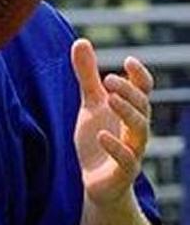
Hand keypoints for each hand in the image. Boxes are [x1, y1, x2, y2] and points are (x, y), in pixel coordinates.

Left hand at [71, 38, 153, 206]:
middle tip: (109, 78)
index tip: (128, 60)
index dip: (140, 76)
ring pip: (140, 131)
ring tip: (109, 99)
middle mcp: (135, 131)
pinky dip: (116, 147)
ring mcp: (132, 152)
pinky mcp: (123, 173)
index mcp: (129, 113)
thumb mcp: (90, 106)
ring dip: (127, 113)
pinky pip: (127, 160)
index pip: (143, 91)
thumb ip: (87, 76)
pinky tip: (102, 135)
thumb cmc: (99, 140)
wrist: (98, 183)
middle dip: (129, 93)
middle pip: (142, 108)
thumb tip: (81, 41)